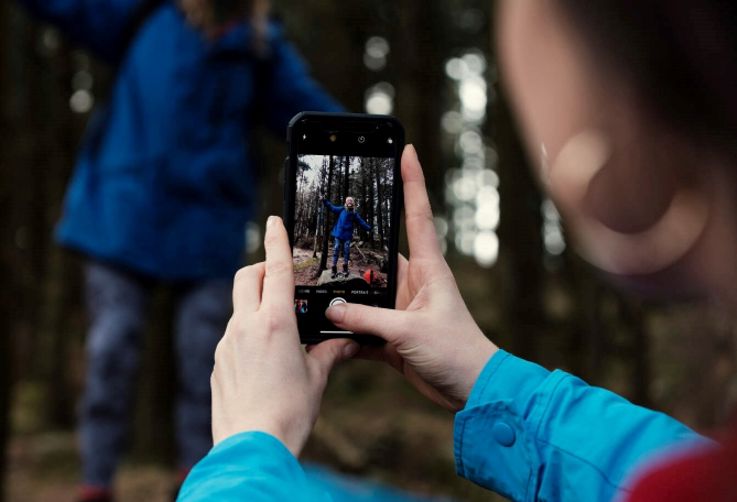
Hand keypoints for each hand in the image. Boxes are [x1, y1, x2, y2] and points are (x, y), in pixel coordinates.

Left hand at [211, 216, 358, 455]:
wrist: (252, 446)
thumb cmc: (289, 412)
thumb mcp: (316, 377)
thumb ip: (330, 352)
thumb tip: (347, 342)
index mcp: (274, 322)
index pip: (274, 269)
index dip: (275, 240)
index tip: (273, 220)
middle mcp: (245, 326)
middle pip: (245, 277)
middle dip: (260, 268)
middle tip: (279, 277)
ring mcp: (226, 343)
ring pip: (238, 307)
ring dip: (256, 304)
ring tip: (280, 328)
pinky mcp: (217, 362)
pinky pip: (232, 335)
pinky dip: (247, 332)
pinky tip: (264, 359)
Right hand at [326, 145, 497, 410]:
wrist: (472, 391)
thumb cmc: (457, 351)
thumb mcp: (410, 330)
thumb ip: (369, 318)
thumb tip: (332, 307)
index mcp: (428, 269)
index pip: (417, 215)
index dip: (412, 181)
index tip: (405, 150)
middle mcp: (413, 283)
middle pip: (377, 257)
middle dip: (352, 249)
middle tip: (322, 232)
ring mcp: (402, 309)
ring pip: (365, 294)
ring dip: (344, 296)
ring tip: (313, 288)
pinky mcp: (394, 334)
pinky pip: (363, 326)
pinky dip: (346, 330)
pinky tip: (324, 331)